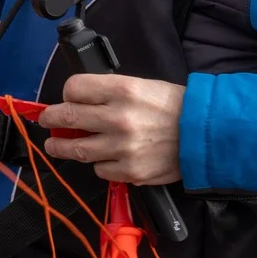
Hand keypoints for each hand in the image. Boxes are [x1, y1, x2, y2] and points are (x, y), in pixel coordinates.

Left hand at [39, 74, 183, 184]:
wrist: (209, 134)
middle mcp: (118, 118)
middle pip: (66, 117)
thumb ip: (109, 93)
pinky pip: (100, 169)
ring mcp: (123, 147)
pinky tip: (105, 158)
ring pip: (76, 149)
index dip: (67, 93)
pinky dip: (99, 164)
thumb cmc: (175, 107)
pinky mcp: (130, 171)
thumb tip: (77, 101)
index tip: (67, 99)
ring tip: (55, 146)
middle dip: (51, 119)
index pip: (73, 88)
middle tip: (47, 121)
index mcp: (122, 90)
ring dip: (61, 147)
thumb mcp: (143, 86)